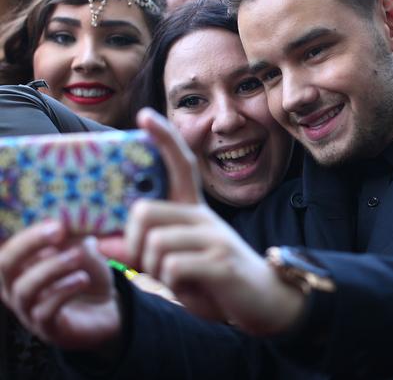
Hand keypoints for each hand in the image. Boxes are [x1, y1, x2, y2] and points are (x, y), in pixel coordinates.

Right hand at [0, 222, 120, 350]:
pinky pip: (44, 312)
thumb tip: (66, 228)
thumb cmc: (88, 276)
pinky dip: (63, 291)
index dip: (29, 235)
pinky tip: (82, 279)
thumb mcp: (86, 254)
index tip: (57, 224)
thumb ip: (74, 241)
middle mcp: (17, 290)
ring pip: (24, 289)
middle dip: (29, 244)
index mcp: (21, 267)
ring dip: (52, 267)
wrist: (106, 310)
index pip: (9, 249)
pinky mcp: (47, 330)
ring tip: (77, 255)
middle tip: (58, 232)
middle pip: (4, 267)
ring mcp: (29, 312)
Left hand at [126, 108, 304, 334]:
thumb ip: (141, 251)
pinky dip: (172, 283)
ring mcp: (215, 237)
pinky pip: (173, 266)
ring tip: (176, 279)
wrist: (266, 302)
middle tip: (146, 262)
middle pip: (145, 211)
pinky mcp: (221, 262)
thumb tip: (100, 243)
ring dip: (154, 269)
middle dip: (133, 243)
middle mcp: (205, 217)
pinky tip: (191, 286)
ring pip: (155, 242)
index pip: (180, 165)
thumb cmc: (215, 281)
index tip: (143, 115)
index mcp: (195, 211)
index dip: (163, 138)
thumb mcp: (174, 264)